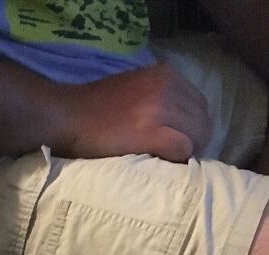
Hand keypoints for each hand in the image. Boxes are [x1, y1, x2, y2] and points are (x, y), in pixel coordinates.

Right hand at [62, 62, 211, 161]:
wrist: (66, 116)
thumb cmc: (94, 108)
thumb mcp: (134, 88)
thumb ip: (158, 97)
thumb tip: (177, 122)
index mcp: (165, 75)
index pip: (199, 104)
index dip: (192, 127)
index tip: (179, 142)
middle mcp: (167, 87)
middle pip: (201, 121)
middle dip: (193, 142)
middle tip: (174, 159)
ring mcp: (160, 109)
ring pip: (195, 136)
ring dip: (185, 154)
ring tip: (166, 164)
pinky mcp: (151, 133)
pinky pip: (182, 149)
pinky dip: (177, 161)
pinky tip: (163, 165)